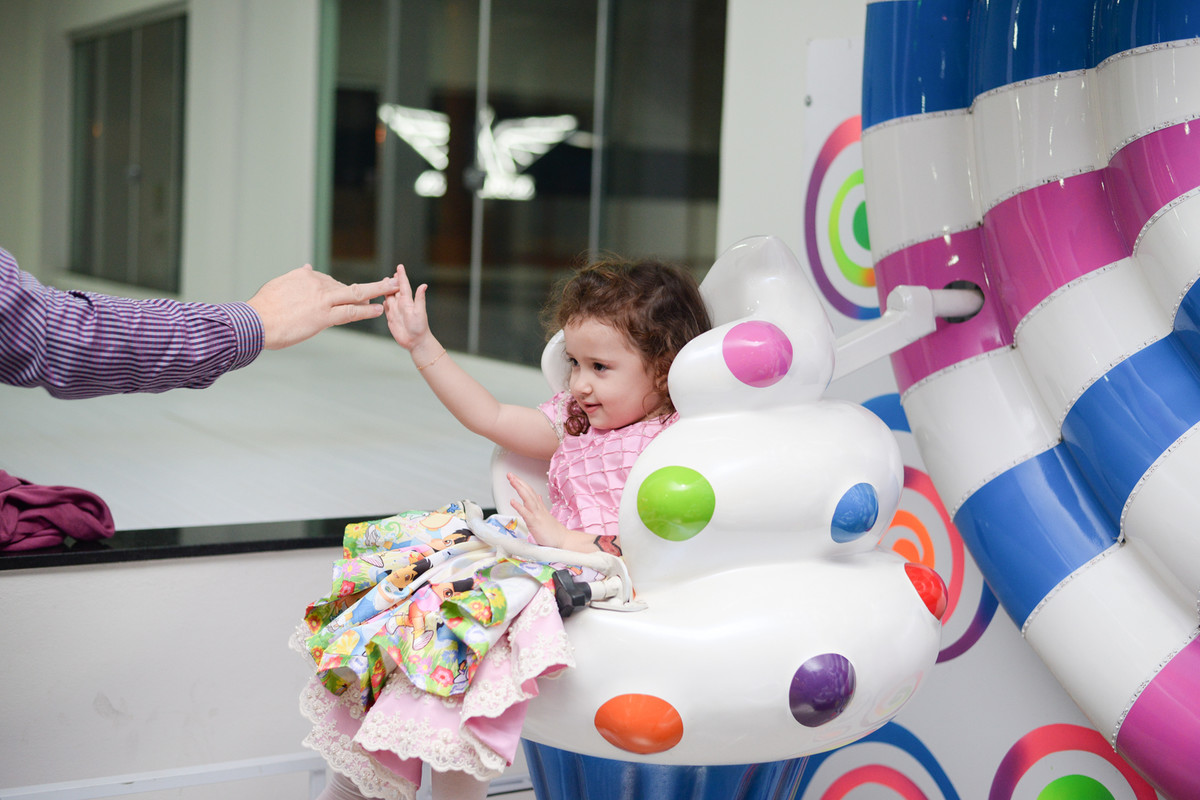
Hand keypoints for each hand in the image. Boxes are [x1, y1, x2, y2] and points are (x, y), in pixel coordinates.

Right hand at [246, 265, 398, 349]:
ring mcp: (322, 299)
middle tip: (390, 281)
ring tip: (394, 290)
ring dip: (378, 292)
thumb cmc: (262, 308)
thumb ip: (295, 277)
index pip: (329, 284)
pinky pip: (350, 312)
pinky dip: (366, 311)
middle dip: (372, 285)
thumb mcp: (278, 285)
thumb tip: (305, 267)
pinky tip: (378, 310)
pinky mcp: (324, 316)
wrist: (255, 321)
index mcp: (304, 276)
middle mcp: (317, 284)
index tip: (349, 299)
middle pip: (348, 285)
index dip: (342, 293)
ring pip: (356, 294)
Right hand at [383, 264, 434, 353]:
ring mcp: (396, 311)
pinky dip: (383, 302)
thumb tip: (424, 285)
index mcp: (408, 301)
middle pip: (395, 290)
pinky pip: (386, 308)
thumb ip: (420, 299)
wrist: (415, 342)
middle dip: (392, 282)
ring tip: (383, 284)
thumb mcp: (420, 312)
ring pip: (389, 297)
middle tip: (389, 275)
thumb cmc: (420, 328)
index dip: (401, 276)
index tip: (399, 267)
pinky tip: (382, 299)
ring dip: (386, 291)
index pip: (404, 285)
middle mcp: (401, 304)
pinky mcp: (391, 318)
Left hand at [507, 472, 569, 547]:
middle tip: (510, 474)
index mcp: (539, 507)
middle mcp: (538, 508)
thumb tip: (537, 496)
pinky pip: (526, 513)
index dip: (522, 483)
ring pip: (528, 498)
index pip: (530, 491)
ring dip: (519, 488)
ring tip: (511, 480)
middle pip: (528, 492)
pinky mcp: (535, 523)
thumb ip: (540, 505)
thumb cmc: (553, 531)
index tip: (514, 477)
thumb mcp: (546, 515)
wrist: (563, 540)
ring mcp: (537, 515)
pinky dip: (519, 506)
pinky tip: (512, 501)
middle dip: (518, 482)